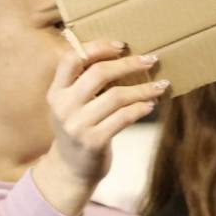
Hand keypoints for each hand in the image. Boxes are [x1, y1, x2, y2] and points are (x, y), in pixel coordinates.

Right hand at [34, 40, 166, 215]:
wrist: (70, 170)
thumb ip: (82, 83)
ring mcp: (77, 126)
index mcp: (55, 93)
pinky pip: (123, 117)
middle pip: (98, 73)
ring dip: (143, 88)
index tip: (121, 46)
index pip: (71, 59)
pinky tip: (150, 105)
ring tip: (160, 86)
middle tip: (150, 59)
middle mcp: (63, 108)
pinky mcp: (93, 142)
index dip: (97, 47)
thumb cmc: (78, 129)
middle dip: (129, 63)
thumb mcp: (70, 105)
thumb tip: (120, 55)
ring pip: (116, 96)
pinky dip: (141, 109)